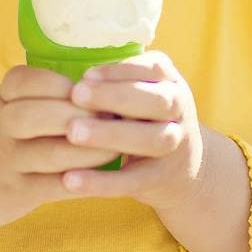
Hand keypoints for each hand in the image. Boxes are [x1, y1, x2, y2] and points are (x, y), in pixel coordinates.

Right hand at [0, 64, 121, 238]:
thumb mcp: (3, 107)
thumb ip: (38, 94)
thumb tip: (99, 83)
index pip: (29, 80)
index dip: (65, 85)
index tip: (96, 89)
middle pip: (41, 114)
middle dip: (83, 115)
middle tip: (116, 117)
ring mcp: (6, 161)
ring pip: (53, 152)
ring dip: (91, 150)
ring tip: (118, 146)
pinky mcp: (15, 193)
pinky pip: (54, 187)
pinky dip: (83, 182)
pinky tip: (105, 178)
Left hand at [58, 50, 205, 213]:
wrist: (181, 168)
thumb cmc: (143, 117)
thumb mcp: (140, 91)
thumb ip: (114, 82)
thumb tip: (70, 74)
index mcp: (170, 81)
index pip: (153, 69)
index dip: (120, 72)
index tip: (86, 75)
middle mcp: (179, 110)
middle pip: (156, 101)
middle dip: (115, 97)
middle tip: (76, 95)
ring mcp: (175, 146)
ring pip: (150, 139)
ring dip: (110, 135)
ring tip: (72, 132)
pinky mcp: (161, 180)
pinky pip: (132, 181)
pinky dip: (102, 182)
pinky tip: (71, 179)